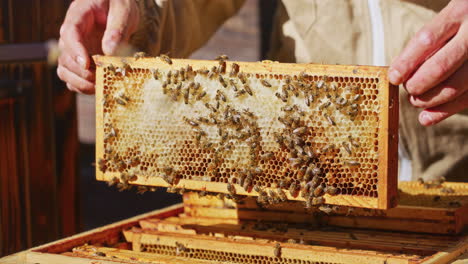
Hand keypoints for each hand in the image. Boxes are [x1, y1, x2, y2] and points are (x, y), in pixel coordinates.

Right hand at [57, 0, 139, 93]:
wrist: (119, 8)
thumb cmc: (119, 4)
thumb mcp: (123, 11)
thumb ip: (117, 29)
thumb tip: (109, 51)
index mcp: (78, 16)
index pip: (69, 33)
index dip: (75, 51)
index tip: (87, 64)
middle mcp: (71, 34)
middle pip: (65, 56)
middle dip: (81, 72)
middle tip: (100, 79)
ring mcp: (74, 49)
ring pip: (65, 70)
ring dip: (79, 82)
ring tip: (99, 86)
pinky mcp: (80, 61)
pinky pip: (73, 78)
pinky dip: (82, 87)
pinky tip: (97, 89)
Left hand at [388, 0, 467, 125]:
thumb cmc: (464, 23)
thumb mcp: (446, 21)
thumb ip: (425, 43)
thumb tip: (397, 71)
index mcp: (459, 14)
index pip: (426, 41)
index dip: (406, 63)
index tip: (393, 77)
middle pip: (440, 67)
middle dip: (418, 84)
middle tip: (409, 89)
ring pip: (455, 87)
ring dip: (429, 100)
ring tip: (417, 101)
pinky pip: (467, 98)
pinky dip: (444, 111)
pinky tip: (427, 117)